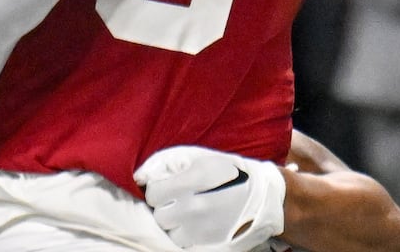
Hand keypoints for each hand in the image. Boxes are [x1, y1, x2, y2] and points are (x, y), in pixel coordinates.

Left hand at [134, 146, 285, 251]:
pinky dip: (184, 235)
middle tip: (178, 200)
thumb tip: (138, 177)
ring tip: (187, 212)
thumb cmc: (225, 172)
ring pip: (169, 232)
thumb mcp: (197, 156)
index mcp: (195, 179)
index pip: (153, 193)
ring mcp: (203, 228)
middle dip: (165, 207)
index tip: (168, 187)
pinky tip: (194, 224)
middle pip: (159, 215)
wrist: (261, 198)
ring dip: (173, 223)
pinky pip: (182, 243)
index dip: (158, 189)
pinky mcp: (209, 243)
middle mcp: (197, 206)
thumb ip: (164, 162)